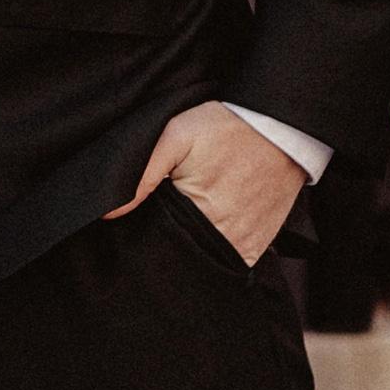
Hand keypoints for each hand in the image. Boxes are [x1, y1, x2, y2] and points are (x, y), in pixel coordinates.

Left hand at [103, 102, 302, 265]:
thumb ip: (141, 175)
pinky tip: (203, 231)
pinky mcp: (258, 247)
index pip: (157, 241)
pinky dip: (213, 251)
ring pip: (203, 261)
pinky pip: (227, 260)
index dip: (142, 233)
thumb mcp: (176, 137)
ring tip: (182, 223)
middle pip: (179, 254)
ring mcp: (243, 246)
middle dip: (164, 242)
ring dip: (190, 247)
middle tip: (162, 217)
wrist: (282, 129)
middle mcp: (223, 238)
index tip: (139, 221)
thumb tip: (107, 213)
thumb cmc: (226, 129)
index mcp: (198, 214)